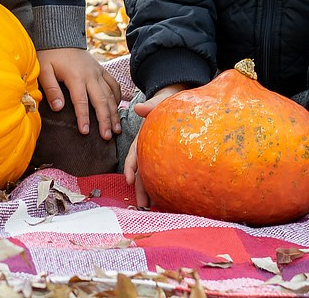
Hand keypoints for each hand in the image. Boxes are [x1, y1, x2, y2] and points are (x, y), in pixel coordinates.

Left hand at [38, 48, 122, 139]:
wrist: (60, 36)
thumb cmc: (50, 54)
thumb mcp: (44, 70)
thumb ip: (51, 89)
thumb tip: (59, 108)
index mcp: (76, 77)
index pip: (81, 101)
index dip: (83, 117)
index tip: (85, 132)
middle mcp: (90, 75)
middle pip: (101, 100)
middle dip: (105, 120)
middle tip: (107, 137)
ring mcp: (98, 72)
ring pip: (110, 94)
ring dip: (114, 112)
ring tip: (116, 129)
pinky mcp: (101, 69)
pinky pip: (113, 84)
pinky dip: (118, 96)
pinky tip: (118, 109)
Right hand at [121, 83, 189, 207]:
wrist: (178, 101)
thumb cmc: (167, 102)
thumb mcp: (159, 102)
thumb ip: (150, 106)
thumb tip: (137, 107)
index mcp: (144, 137)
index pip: (134, 153)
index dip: (131, 166)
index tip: (129, 179)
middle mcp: (148, 148)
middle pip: (142, 169)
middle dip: (140, 187)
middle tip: (142, 204)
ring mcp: (157, 154)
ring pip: (151, 174)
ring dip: (149, 190)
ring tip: (151, 207)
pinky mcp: (168, 157)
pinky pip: (163, 172)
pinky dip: (162, 185)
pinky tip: (166, 198)